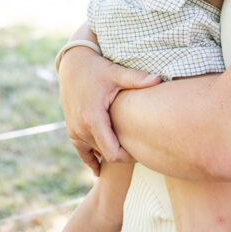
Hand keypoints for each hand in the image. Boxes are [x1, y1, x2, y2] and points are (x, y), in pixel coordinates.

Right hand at [58, 23, 160, 174]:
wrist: (73, 64)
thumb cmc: (97, 68)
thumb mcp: (117, 73)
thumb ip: (137, 79)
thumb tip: (159, 78)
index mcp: (93, 119)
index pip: (112, 153)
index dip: (129, 157)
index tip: (143, 151)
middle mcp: (81, 129)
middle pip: (106, 154)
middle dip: (123, 154)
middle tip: (142, 150)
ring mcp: (74, 130)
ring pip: (96, 153)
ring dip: (110, 153)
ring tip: (129, 151)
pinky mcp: (71, 129)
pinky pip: (82, 152)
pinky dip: (92, 158)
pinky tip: (101, 167)